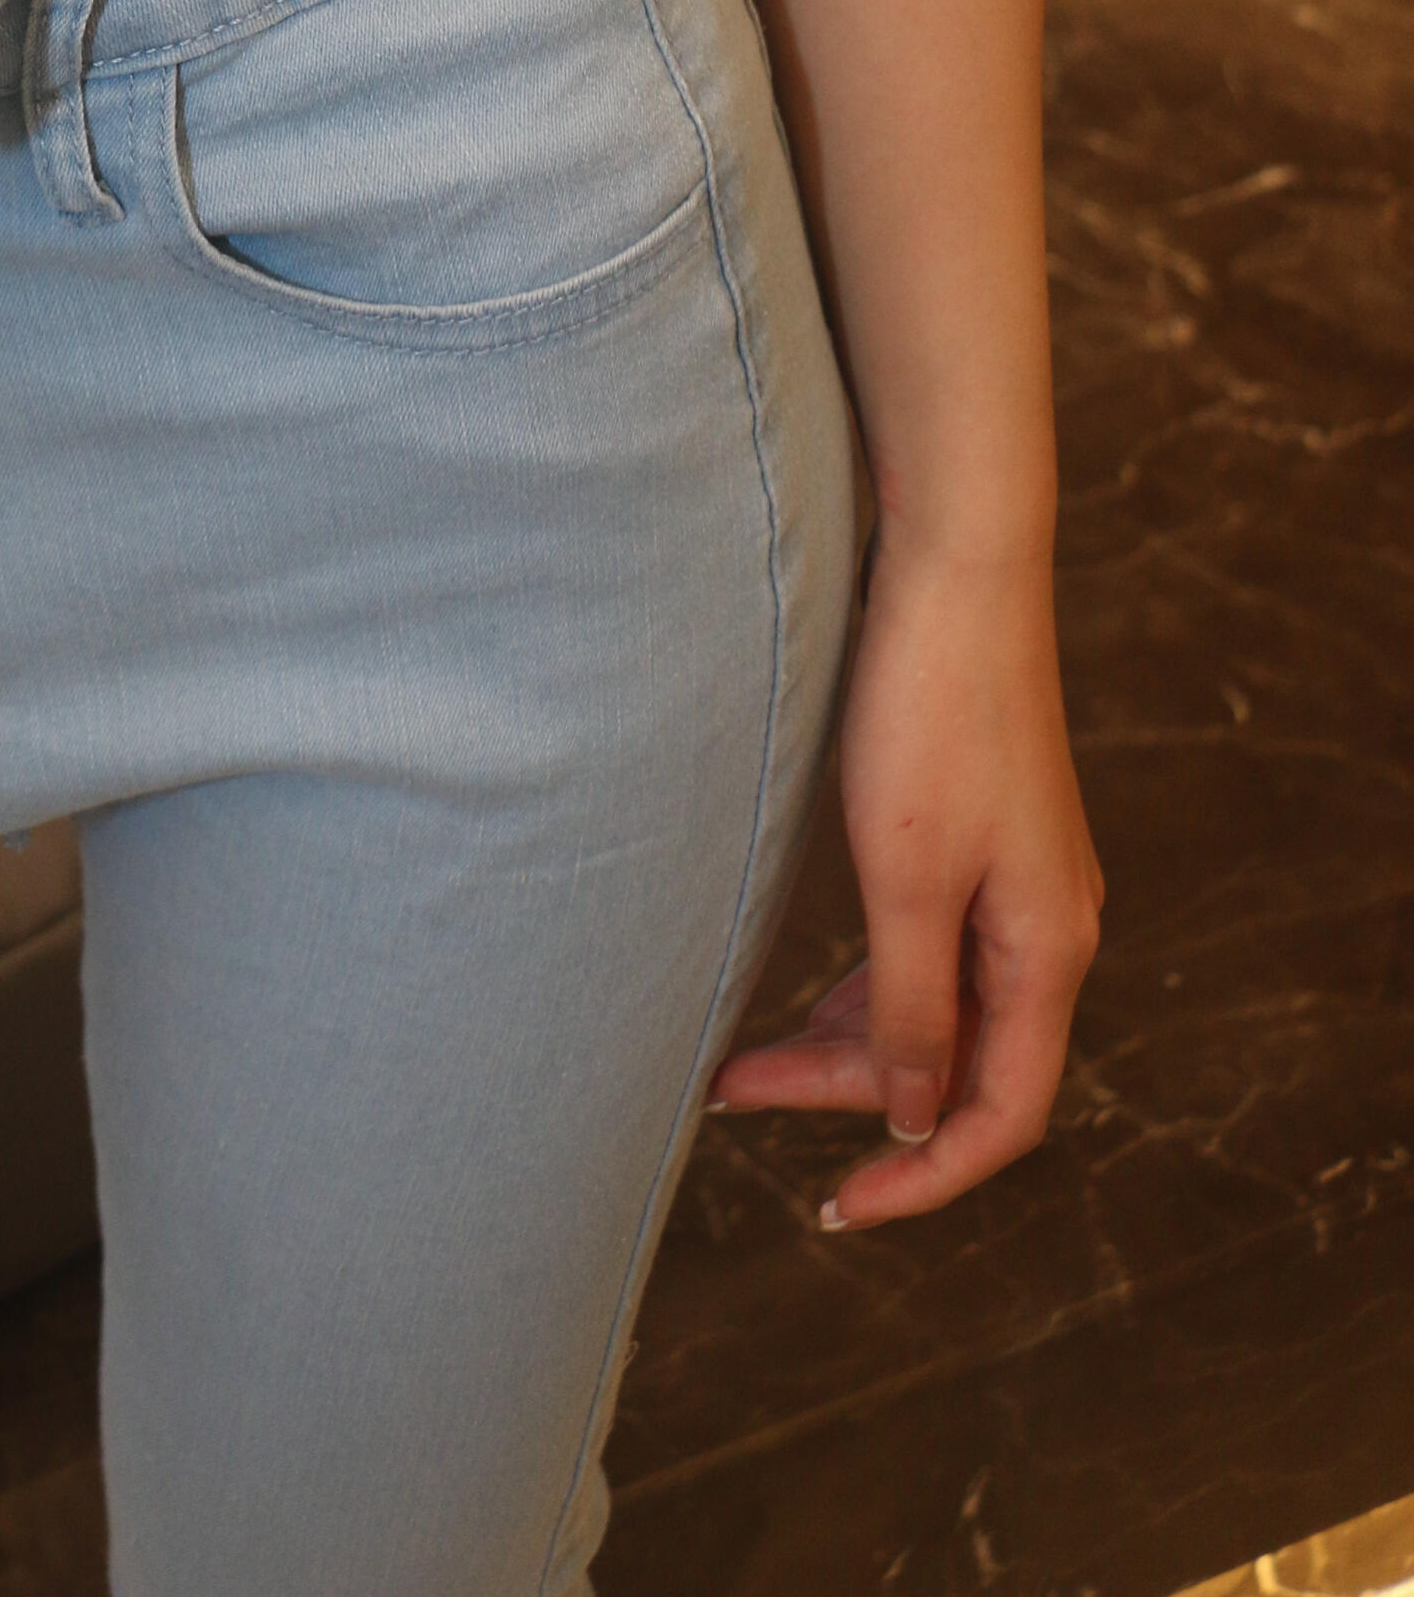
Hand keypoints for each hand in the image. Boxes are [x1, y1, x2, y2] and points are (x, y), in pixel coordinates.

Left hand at [707, 534, 1101, 1227]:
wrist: (951, 568)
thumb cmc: (926, 715)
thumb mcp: (905, 877)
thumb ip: (916, 1006)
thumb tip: (924, 1115)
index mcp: (1048, 951)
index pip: (1001, 1113)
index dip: (924, 1175)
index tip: (836, 1208)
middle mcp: (1046, 927)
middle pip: (958, 1060)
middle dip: (848, 1091)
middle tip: (726, 1090)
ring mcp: (1015, 879)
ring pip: (936, 1002)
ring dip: (847, 1037)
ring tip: (738, 1057)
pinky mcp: (978, 834)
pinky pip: (927, 944)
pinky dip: (865, 977)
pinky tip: (795, 983)